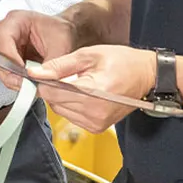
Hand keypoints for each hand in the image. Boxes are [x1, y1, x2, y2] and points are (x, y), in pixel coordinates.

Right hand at [0, 10, 77, 90]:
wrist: (67, 34)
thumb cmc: (62, 32)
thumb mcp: (61, 48)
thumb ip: (50, 67)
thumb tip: (42, 83)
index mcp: (17, 19)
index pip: (3, 38)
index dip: (10, 58)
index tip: (23, 73)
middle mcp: (7, 29)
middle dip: (10, 72)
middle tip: (25, 84)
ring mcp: (6, 42)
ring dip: (12, 76)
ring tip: (28, 84)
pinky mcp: (8, 54)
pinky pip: (5, 69)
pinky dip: (15, 78)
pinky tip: (27, 81)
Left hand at [28, 45, 156, 132]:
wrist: (146, 76)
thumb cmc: (122, 61)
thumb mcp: (88, 55)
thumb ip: (60, 65)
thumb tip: (36, 73)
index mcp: (92, 92)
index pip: (50, 92)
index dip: (44, 80)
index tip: (46, 71)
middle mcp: (94, 112)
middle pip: (53, 102)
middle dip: (53, 87)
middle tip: (65, 74)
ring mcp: (96, 122)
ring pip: (60, 110)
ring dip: (62, 96)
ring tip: (78, 83)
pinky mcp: (97, 128)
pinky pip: (71, 117)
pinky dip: (71, 105)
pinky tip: (83, 94)